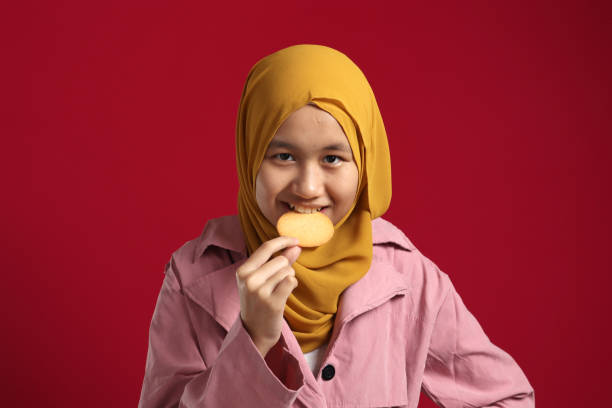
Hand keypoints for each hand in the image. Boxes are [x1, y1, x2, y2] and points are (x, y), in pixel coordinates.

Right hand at [236, 236, 300, 356]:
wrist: (255, 332)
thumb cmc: (259, 302)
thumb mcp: (262, 279)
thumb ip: (279, 261)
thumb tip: (295, 246)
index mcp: (243, 271)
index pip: (266, 247)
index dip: (283, 241)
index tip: (296, 240)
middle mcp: (249, 280)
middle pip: (280, 260)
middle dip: (286, 268)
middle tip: (279, 282)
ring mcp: (260, 292)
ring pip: (287, 271)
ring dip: (289, 278)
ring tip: (278, 290)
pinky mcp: (272, 302)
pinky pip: (291, 282)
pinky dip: (292, 286)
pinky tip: (284, 295)